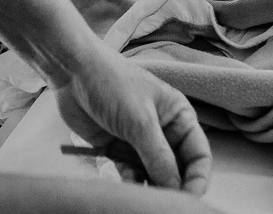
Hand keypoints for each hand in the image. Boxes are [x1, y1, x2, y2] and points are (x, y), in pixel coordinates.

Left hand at [52, 46, 211, 195]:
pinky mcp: (119, 148)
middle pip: (177, 169)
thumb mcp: (140, 121)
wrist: (74, 72)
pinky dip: (131, 183)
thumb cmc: (112, 84)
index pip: (199, 155)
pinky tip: (126, 186)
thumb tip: (175, 188)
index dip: (197, 179)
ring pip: (154, 174)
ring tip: (142, 196)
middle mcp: (164, 131)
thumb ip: (159, 157)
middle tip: (162, 203)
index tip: (188, 200)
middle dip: (172, 187)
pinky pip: (131, 173)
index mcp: (179, 117)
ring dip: (150, 187)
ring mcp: (141, 141)